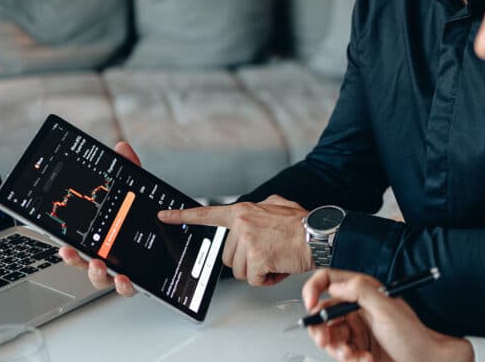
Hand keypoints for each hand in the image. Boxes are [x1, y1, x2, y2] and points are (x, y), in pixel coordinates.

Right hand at [58, 141, 139, 296]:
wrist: (174, 230)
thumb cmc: (145, 213)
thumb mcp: (138, 190)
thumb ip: (129, 169)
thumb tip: (122, 147)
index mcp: (101, 236)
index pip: (79, 244)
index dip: (68, 247)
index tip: (62, 244)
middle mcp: (108, 256)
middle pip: (84, 264)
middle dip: (77, 261)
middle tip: (74, 253)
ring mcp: (122, 269)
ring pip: (102, 280)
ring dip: (97, 275)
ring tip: (101, 266)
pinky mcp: (140, 278)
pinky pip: (129, 288)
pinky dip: (125, 286)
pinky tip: (125, 279)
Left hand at [157, 194, 311, 285]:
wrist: (320, 235)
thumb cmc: (303, 224)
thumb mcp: (278, 205)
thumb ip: (259, 209)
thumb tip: (254, 213)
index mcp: (242, 211)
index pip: (206, 214)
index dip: (182, 216)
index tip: (164, 216)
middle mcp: (241, 224)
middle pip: (227, 256)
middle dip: (246, 262)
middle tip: (267, 254)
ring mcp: (247, 241)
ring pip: (239, 271)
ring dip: (257, 271)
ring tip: (275, 259)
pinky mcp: (256, 257)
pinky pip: (253, 279)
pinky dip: (267, 279)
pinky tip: (278, 267)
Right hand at [302, 269, 473, 361]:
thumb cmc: (415, 337)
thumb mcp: (387, 308)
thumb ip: (360, 290)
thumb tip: (335, 285)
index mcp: (362, 292)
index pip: (328, 281)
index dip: (314, 290)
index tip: (310, 305)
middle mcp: (357, 309)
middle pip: (323, 314)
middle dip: (322, 329)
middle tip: (326, 340)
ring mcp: (356, 330)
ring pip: (329, 337)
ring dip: (337, 348)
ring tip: (352, 354)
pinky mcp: (357, 349)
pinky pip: (340, 353)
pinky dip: (349, 359)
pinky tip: (365, 359)